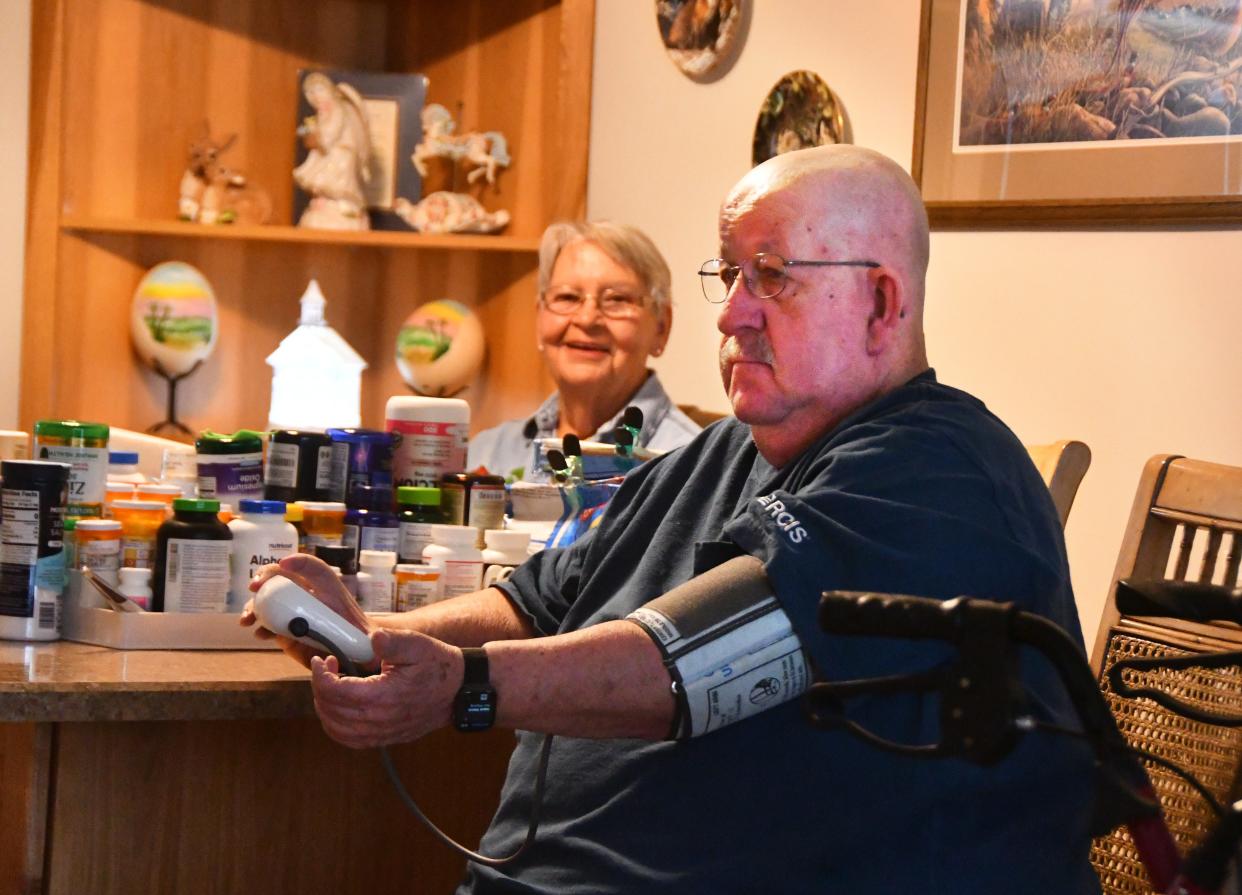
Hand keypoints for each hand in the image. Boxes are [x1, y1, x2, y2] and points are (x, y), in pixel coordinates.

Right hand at [239, 553, 371, 669]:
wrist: (351, 654)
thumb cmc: (363, 641)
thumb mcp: (373, 634)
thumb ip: (379, 637)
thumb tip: (378, 639)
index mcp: (327, 588)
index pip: (313, 568)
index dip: (299, 562)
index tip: (284, 564)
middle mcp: (307, 596)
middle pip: (281, 578)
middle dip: (264, 579)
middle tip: (254, 588)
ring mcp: (294, 612)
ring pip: (269, 600)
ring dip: (255, 605)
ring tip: (249, 618)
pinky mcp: (286, 630)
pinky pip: (268, 623)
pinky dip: (260, 626)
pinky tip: (260, 634)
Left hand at [311, 629, 462, 748]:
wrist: (459, 691)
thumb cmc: (438, 666)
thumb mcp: (418, 645)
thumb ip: (393, 641)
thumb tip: (373, 638)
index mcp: (382, 697)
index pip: (334, 691)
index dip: (320, 675)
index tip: (323, 660)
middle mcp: (379, 720)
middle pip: (330, 711)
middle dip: (320, 687)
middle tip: (327, 668)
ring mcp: (381, 733)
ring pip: (335, 729)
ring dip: (325, 707)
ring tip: (331, 686)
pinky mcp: (385, 739)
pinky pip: (349, 740)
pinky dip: (336, 726)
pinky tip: (339, 708)